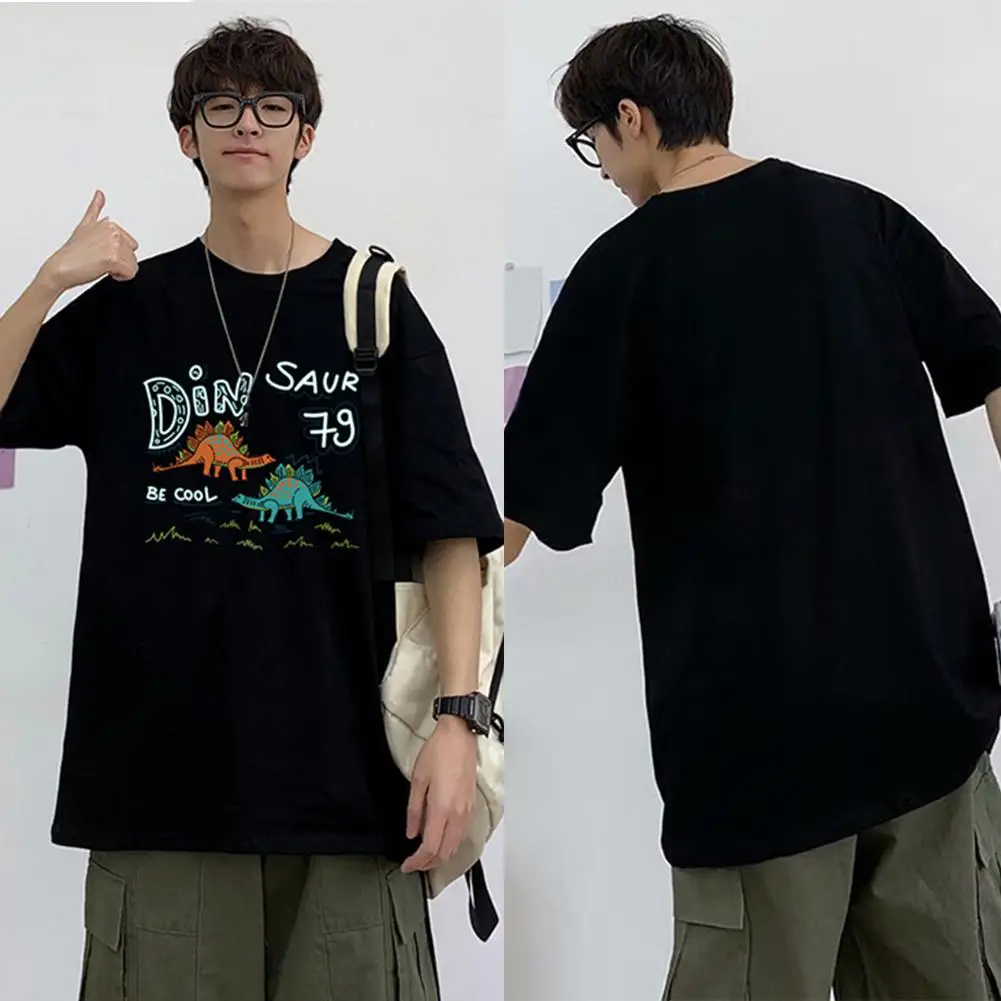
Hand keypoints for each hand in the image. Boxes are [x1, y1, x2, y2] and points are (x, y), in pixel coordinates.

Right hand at [43, 190, 138, 292]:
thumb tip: (100, 193)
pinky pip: (131, 273)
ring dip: (120, 270)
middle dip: (120, 261)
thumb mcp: (85, 225)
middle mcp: (113, 232)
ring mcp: (113, 244)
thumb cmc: (73, 251)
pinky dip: (121, 277)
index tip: (101, 251)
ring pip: (133, 264)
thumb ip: (95, 209)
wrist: (61, 268)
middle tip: (101, 259)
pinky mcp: (113, 259)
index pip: (131, 244)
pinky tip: (104, 271)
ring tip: (101, 265)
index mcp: (109, 224)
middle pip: (133, 254)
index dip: (118, 252)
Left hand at [401, 716, 477, 872]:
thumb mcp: (418, 779)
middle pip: (445, 852)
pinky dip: (450, 845)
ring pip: (455, 846)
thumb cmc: (439, 752)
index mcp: (442, 808)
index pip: (430, 847)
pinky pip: (462, 834)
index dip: (417, 862)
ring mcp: (467, 811)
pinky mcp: (471, 805)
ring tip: (424, 856)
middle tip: (413, 864)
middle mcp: (457, 814)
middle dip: (428, 864)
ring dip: (440, 856)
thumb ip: (414, 810)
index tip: (406, 866)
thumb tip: (411, 832)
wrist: (460, 735)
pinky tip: (440, 840)